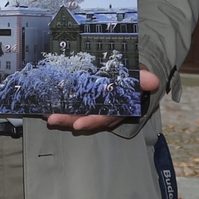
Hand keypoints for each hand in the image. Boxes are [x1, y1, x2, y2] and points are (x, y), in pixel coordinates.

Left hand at [46, 69, 160, 134]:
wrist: (130, 73)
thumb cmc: (134, 76)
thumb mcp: (140, 75)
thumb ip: (143, 79)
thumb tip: (153, 80)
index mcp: (119, 108)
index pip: (105, 118)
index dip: (92, 122)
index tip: (78, 124)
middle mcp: (105, 111)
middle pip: (86, 119)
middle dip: (69, 120)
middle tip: (53, 119)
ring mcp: (95, 107)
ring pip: (77, 114)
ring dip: (62, 115)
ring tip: (46, 114)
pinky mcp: (85, 101)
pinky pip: (72, 106)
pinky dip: (60, 107)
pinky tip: (45, 106)